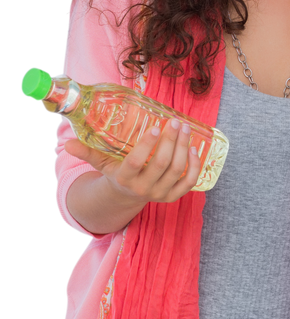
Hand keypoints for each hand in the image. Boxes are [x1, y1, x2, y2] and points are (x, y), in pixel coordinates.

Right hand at [64, 118, 202, 203]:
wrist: (127, 196)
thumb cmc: (116, 172)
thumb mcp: (101, 163)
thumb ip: (87, 152)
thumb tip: (67, 143)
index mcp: (124, 179)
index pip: (136, 162)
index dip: (147, 145)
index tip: (155, 127)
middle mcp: (143, 188)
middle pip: (161, 164)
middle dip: (171, 141)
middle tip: (176, 122)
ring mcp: (160, 194)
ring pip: (177, 170)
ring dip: (183, 147)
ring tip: (185, 129)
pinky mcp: (173, 196)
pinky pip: (189, 182)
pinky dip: (194, 166)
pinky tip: (194, 148)